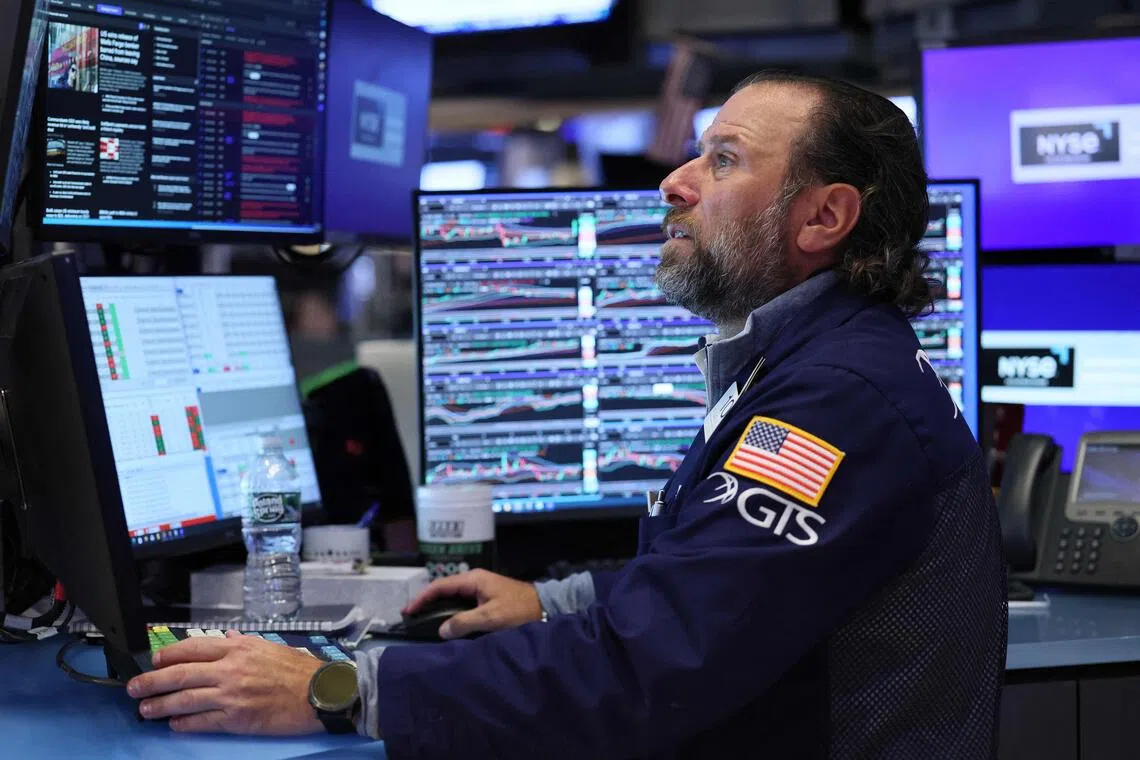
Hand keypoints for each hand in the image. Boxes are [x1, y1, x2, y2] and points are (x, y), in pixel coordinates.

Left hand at [127, 631, 325, 734]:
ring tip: (145, 710)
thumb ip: (243, 644)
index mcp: (238, 649)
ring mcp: (232, 695)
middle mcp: (230, 670)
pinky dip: (184, 723)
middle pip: (180, 674)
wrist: (319, 694)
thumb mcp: (269, 647)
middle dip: (152, 681)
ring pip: (185, 699)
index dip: (168, 655)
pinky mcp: (237, 719)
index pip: (192, 648)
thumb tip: (226, 639)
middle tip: (134, 687)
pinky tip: (174, 724)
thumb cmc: (298, 670)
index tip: (155, 660)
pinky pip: (202, 722)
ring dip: (161, 705)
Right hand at [403, 569, 542, 639]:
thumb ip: (464, 622)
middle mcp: (474, 580)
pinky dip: (450, 611)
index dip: (421, 598)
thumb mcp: (491, 617)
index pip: (439, 585)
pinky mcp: (486, 598)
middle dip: (426, 601)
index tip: (407, 611)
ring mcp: (481, 588)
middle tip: (411, 616)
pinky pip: (462, 603)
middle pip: (443, 589)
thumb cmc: (518, 610)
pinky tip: (445, 622)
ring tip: (423, 620)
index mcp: (473, 579)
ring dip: (438, 607)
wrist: (545, 608)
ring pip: (452, 597)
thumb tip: (441, 630)